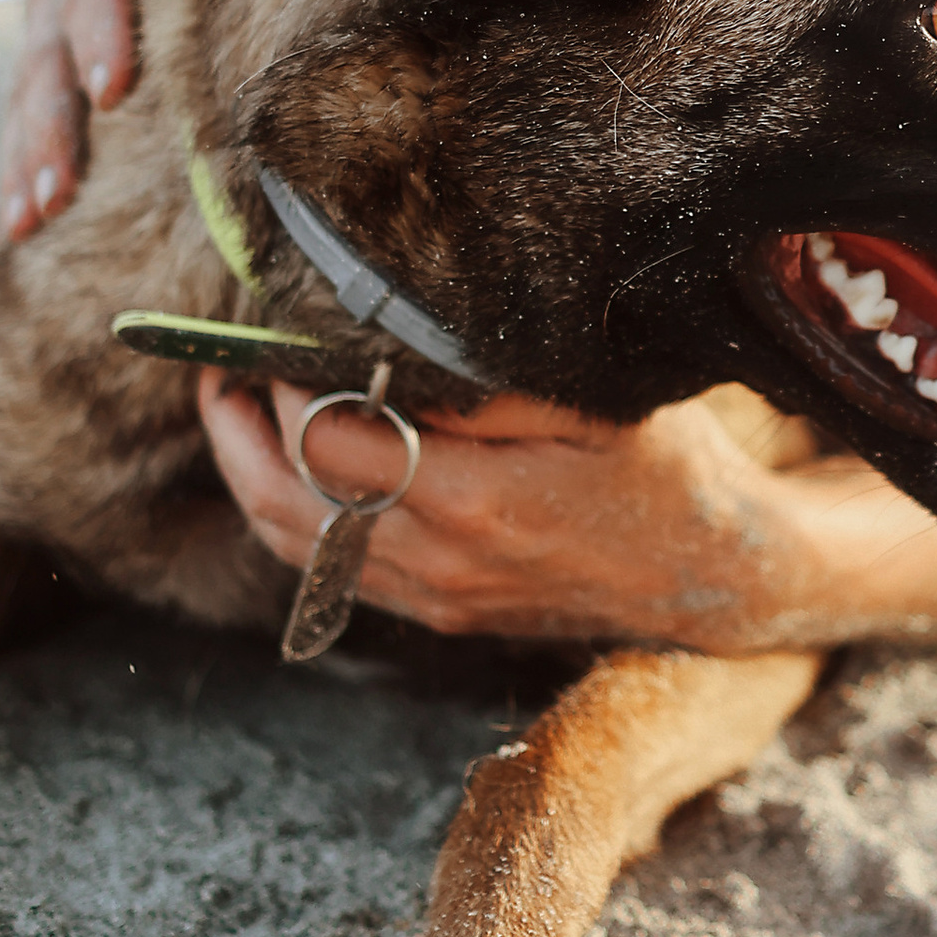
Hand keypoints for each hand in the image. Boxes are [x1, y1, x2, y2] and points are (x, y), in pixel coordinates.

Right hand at [0, 0, 246, 238]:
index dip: (100, 28)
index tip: (113, 87)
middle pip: (45, 55)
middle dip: (49, 127)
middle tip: (56, 194)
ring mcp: (42, 11)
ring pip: (26, 92)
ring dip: (25, 157)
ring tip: (30, 222)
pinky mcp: (46, 42)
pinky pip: (28, 105)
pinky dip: (21, 160)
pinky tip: (24, 223)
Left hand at [197, 371, 936, 651]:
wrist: (722, 573)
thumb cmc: (668, 460)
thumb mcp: (596, 394)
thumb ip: (493, 371)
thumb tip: (396, 322)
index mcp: (477, 501)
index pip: (334, 445)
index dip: (286, 390)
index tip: (265, 336)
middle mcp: (445, 561)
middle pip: (293, 506)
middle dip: (240, 435)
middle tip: (214, 372)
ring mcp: (441, 599)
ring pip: (301, 552)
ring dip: (253, 482)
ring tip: (233, 416)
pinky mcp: (446, 614)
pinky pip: (335, 579)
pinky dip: (296, 524)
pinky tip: (291, 472)